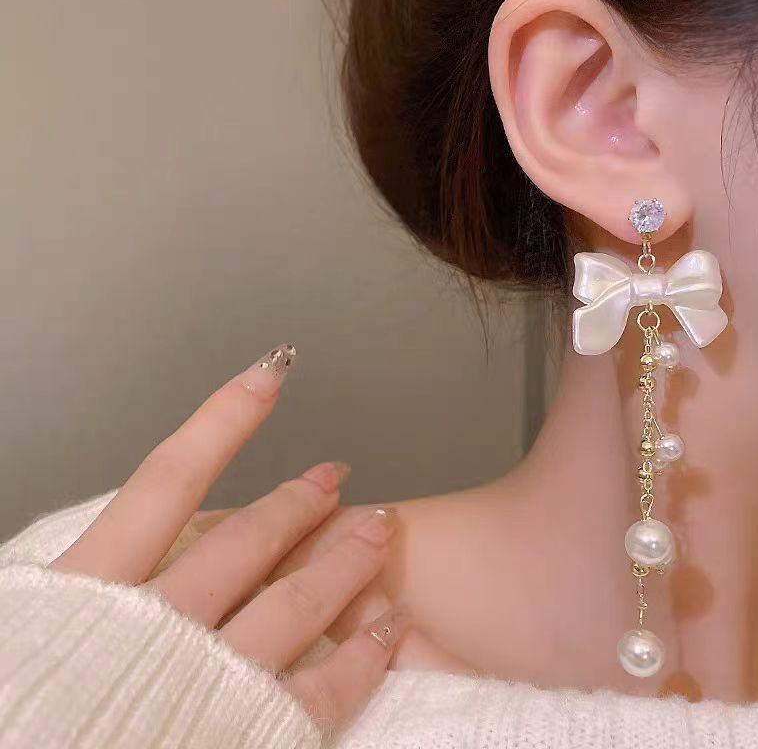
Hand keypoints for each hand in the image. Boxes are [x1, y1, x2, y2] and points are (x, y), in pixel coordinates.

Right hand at [51, 344, 404, 731]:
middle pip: (247, 540)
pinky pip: (319, 694)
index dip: (221, 422)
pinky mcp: (252, 742)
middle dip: (298, 502)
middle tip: (338, 474)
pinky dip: (360, 658)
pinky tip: (389, 626)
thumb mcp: (28, 633)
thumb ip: (76, 593)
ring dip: (343, 561)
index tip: (268, 376)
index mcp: (91, 594)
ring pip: (293, 604)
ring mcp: (210, 685)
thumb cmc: (21, 712)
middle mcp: (157, 628)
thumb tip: (112, 552)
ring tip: (381, 526)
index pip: (168, 481)